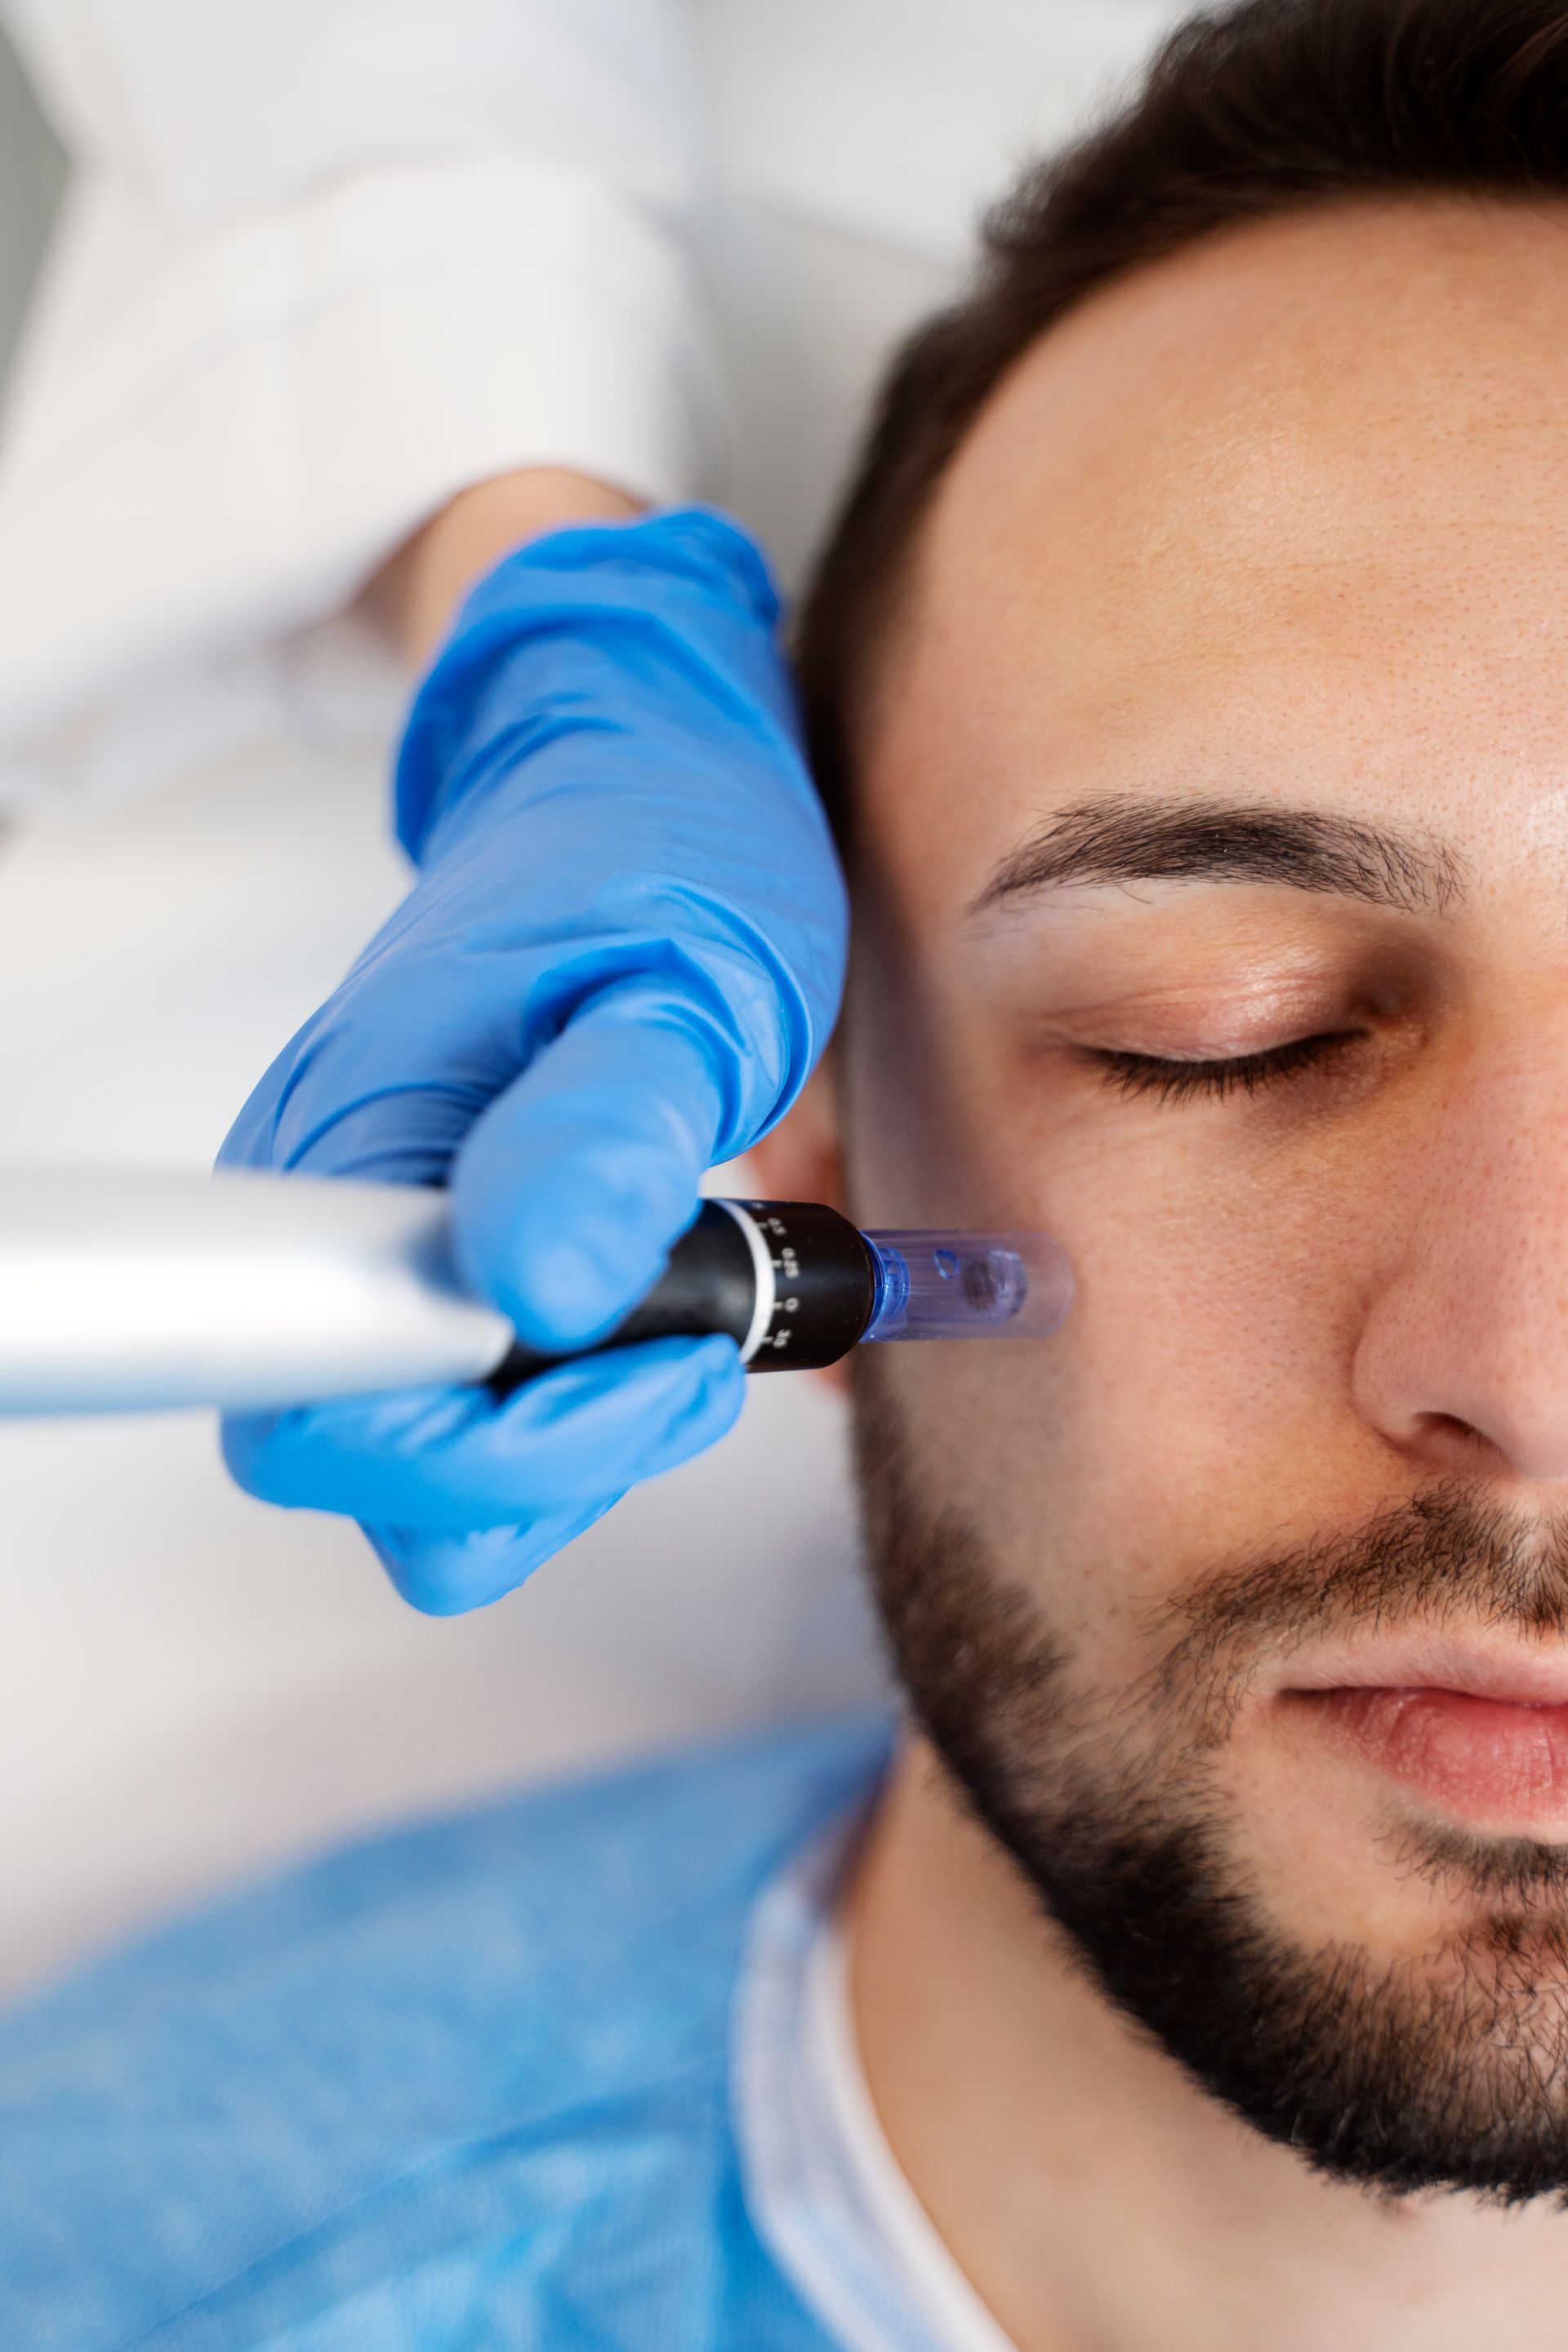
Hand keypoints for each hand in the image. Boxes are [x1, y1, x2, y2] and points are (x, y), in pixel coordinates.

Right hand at [219, 506, 846, 1611]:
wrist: (638, 776)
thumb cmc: (667, 853)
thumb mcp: (685, 983)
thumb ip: (608, 1136)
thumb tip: (535, 1298)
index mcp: (359, 1141)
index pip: (335, 1413)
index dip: (501, 1452)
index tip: (679, 1363)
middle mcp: (324, 1198)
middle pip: (362, 1461)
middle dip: (547, 1459)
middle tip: (706, 1351)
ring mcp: (364, 1222)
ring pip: (417, 1445)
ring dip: (567, 1431)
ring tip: (691, 1311)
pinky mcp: (420, 1235)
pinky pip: (461, 1386)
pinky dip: (567, 1392)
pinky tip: (653, 1304)